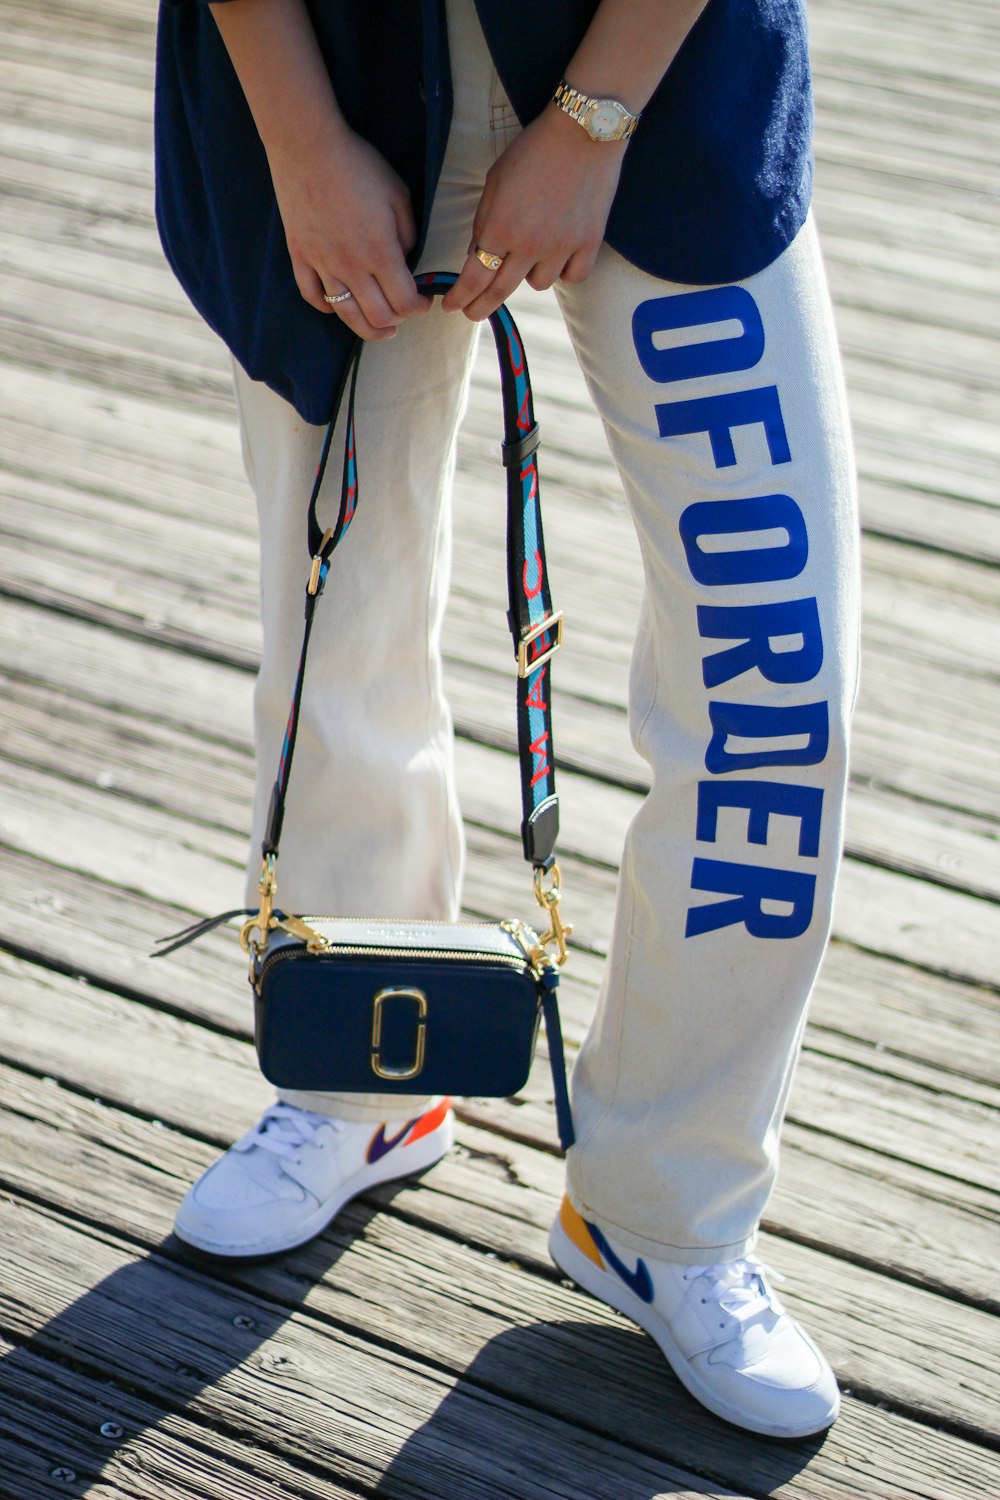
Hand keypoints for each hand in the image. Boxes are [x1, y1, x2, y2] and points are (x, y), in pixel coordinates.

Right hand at [269, 126, 429, 339]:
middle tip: (404, 313)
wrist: (309, 148)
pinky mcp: (300, 257)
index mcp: (381, 252)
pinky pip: (313, 296)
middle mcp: (352, 267)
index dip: (420, 307)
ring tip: (379, 327)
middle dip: (397, 321)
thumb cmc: (359, 166)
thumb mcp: (399, 195)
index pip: (405, 302)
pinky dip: (328, 306)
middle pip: (378, 317)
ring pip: (346, 314)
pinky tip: (339, 304)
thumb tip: (405, 260)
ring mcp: (323, 265)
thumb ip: (408, 234)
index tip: (425, 300)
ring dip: (367, 327)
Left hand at [442, 108, 625, 319]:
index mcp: (501, 228)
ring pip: (537, 285)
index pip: (473, 277)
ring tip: (530, 257)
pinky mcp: (588, 244)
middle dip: (480, 307)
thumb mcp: (495, 181)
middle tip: (472, 313)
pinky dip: (564, 273)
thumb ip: (484, 222)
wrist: (583, 131)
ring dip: (528, 276)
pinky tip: (559, 259)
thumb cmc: (533, 150)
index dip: (459, 297)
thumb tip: (476, 255)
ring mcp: (561, 247)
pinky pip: (572, 278)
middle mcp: (529, 245)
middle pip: (500, 292)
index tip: (452, 305)